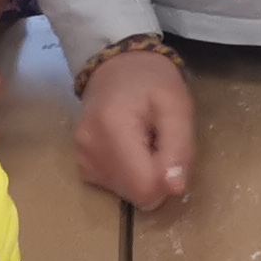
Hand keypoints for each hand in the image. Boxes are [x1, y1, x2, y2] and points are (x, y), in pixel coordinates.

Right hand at [73, 49, 192, 207]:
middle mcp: (89, 150)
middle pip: (135, 194)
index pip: (143, 188)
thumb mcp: (177, 106)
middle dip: (156, 176)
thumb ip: (179, 148)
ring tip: (145, 141)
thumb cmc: (152, 81)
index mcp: (112, 130)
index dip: (166, 180)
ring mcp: (81, 159)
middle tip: (158, 142)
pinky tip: (130, 147)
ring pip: (126, 193)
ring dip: (143, 174)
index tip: (172, 153)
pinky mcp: (81, 165)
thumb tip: (174, 189)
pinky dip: (129, 173)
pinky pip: (114, 186)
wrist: (116, 66)